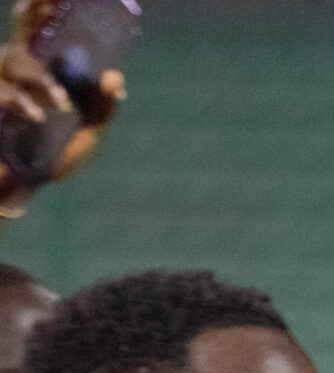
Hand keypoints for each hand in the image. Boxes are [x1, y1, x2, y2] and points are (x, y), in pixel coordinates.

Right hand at [0, 0, 124, 193]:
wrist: (24, 185)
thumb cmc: (54, 154)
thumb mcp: (86, 133)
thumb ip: (101, 107)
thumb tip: (115, 75)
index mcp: (45, 67)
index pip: (44, 25)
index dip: (47, 5)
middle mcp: (20, 65)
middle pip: (22, 24)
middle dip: (34, 10)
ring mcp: (2, 81)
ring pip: (17, 59)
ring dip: (41, 79)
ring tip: (60, 104)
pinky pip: (4, 92)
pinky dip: (23, 102)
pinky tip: (37, 117)